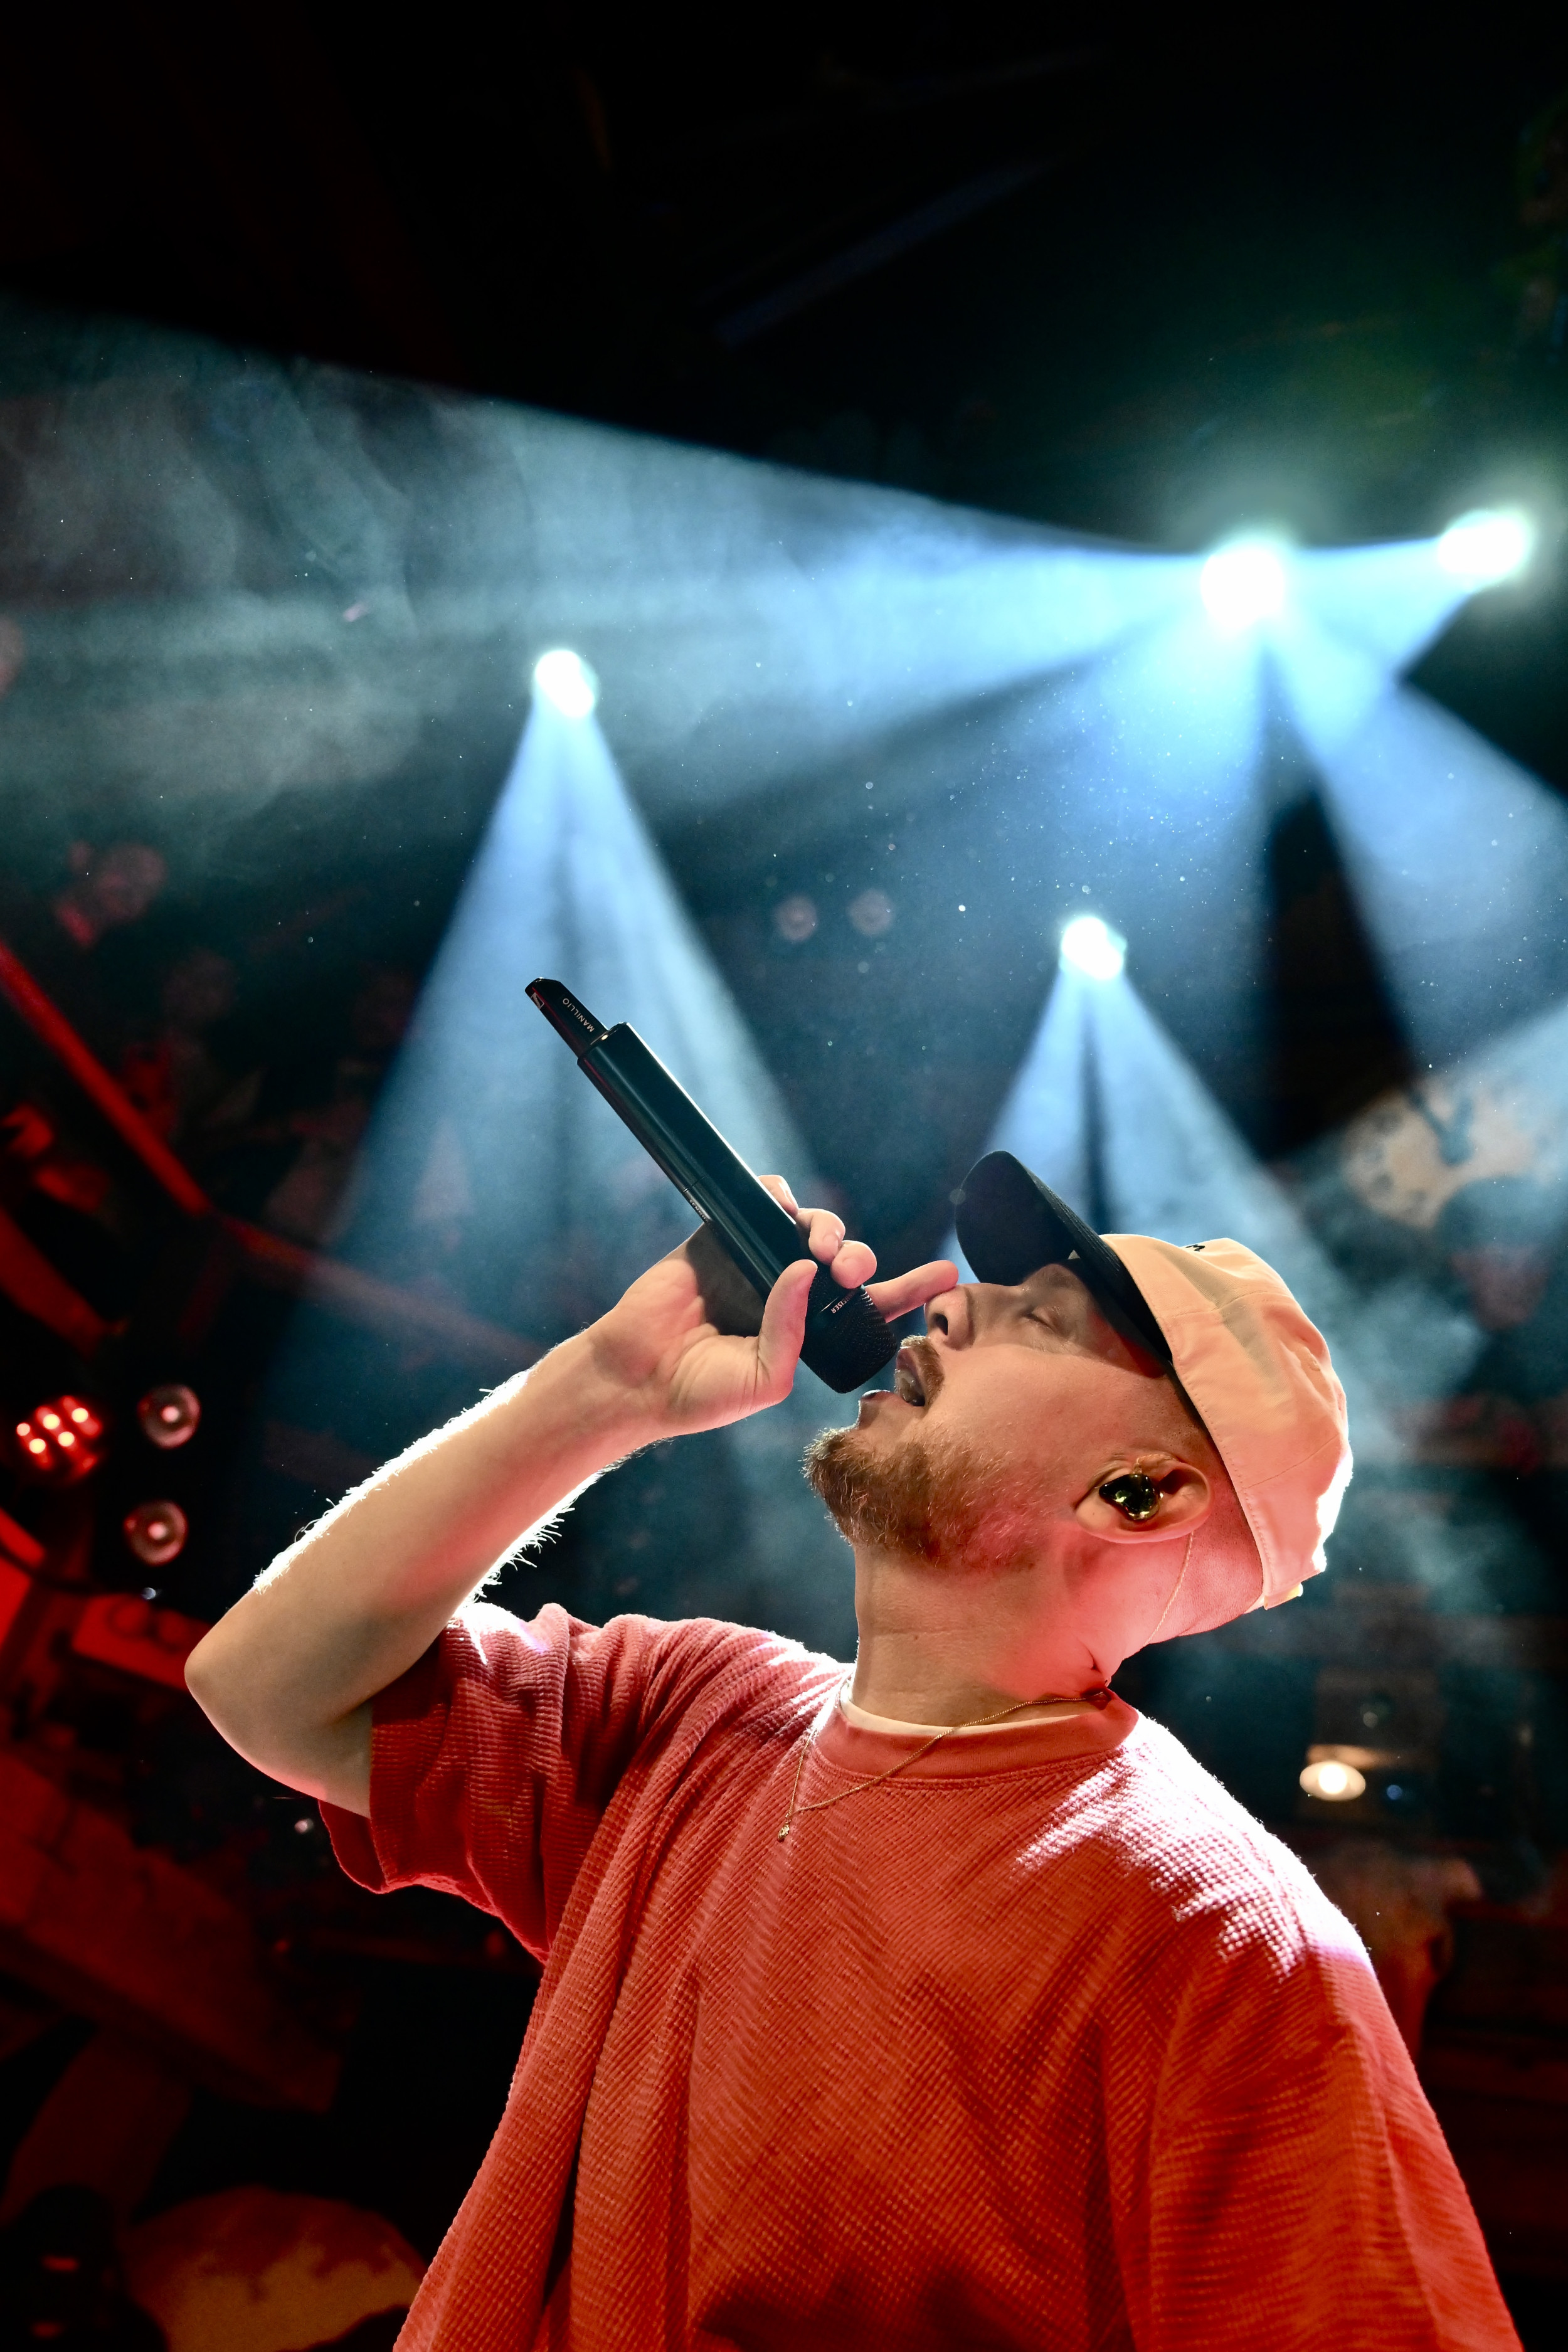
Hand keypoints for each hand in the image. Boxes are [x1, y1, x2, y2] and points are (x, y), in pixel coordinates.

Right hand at [582, 1176, 956, 1440]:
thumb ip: (792, 1332)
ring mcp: (755, 1263)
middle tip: (849, 1274)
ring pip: (809, 1227)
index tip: (948, 1274)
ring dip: (829, 1228)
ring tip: (823, 1249)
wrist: (634, 1377)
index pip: (870, 1309)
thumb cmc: (699, 1393)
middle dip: (861, 1258)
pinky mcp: (722, 1238)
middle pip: (845, 1261)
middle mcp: (788, 1295)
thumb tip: (806, 1270)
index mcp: (807, 1333)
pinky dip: (780, 1195)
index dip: (908, 1289)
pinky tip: (785, 1210)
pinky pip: (761, 1202)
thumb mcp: (765, 1379)